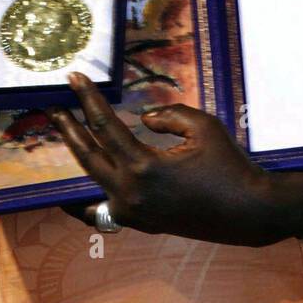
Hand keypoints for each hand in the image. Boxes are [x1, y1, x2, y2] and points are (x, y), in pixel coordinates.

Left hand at [50, 73, 298, 246]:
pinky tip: (72, 194)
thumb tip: (143, 119)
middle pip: (88, 154)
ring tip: (67, 131)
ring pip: (94, 179)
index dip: (88, 99)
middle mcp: (131, 194)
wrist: (250, 213)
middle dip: (68, 128)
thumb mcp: (202, 126)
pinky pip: (104, 208)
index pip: (105, 126)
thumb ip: (167, 116)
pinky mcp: (142, 224)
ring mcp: (134, 214)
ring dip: (79, 153)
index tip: (74, 78)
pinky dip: (87, 198)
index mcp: (144, 167)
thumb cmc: (230, 165)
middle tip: (53, 107)